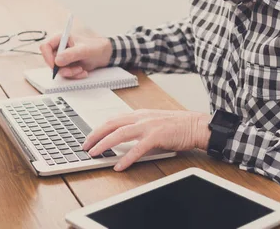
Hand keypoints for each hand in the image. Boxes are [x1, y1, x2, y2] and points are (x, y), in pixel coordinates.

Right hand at [39, 34, 111, 78]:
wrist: (105, 55)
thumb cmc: (95, 47)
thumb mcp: (84, 50)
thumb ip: (71, 54)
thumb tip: (57, 61)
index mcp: (61, 39)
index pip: (45, 47)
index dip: (47, 57)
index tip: (55, 65)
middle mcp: (60, 48)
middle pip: (51, 61)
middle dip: (63, 68)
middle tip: (74, 69)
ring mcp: (63, 58)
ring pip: (58, 70)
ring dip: (70, 73)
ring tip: (81, 70)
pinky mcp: (67, 66)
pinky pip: (65, 74)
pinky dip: (73, 75)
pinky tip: (82, 72)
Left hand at [82, 109, 211, 170]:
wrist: (195, 125)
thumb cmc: (176, 125)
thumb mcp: (152, 122)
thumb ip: (137, 127)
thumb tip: (121, 137)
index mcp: (138, 114)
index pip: (112, 119)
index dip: (98, 128)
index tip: (89, 137)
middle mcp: (140, 118)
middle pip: (111, 125)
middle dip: (95, 135)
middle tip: (84, 146)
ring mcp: (148, 126)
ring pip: (119, 134)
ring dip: (104, 145)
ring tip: (94, 154)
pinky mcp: (156, 137)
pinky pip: (137, 149)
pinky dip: (126, 159)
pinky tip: (119, 166)